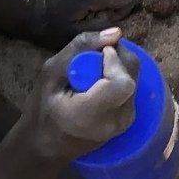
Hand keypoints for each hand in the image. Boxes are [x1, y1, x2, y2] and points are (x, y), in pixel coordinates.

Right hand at [26, 28, 136, 162]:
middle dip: (115, 57)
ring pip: (135, 76)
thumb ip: (81, 48)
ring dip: (116, 66)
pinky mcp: (130, 119)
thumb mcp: (51, 72)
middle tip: (91, 61)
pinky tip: (98, 84)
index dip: (112, 61)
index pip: (121, 83)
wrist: (48, 146)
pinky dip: (118, 77)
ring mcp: (125, 123)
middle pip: (131, 74)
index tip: (94, 57)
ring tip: (91, 75)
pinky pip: (132, 86)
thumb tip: (116, 32)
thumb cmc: (43, 109)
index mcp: (91, 115)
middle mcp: (115, 121)